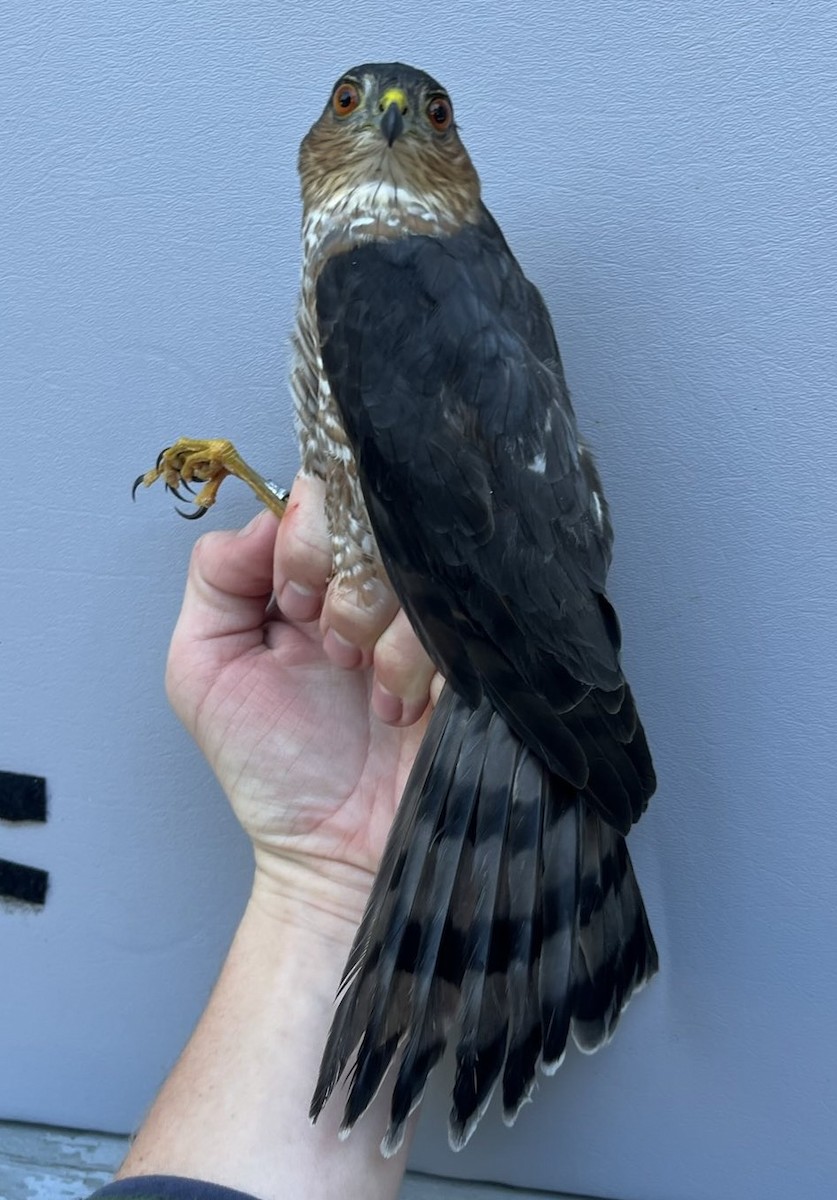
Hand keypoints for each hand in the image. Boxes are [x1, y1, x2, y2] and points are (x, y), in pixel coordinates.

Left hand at [164, 475, 434, 921]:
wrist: (337, 853)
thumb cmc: (275, 771)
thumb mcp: (204, 669)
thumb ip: (215, 580)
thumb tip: (263, 516)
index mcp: (309, 579)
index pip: (319, 497)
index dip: (304, 536)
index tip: (290, 603)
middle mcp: (369, 586)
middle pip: (372, 515)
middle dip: (340, 579)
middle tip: (328, 645)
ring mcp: (422, 615)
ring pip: (413, 562)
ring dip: (376, 626)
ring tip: (362, 687)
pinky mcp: (467, 651)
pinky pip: (455, 613)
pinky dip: (415, 661)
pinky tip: (399, 708)